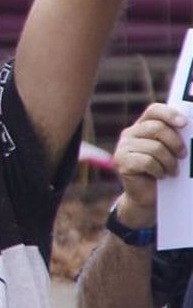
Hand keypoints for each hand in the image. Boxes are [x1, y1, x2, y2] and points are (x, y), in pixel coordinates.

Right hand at [112, 102, 185, 226]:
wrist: (148, 196)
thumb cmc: (164, 171)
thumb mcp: (171, 151)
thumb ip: (175, 138)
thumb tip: (192, 129)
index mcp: (143, 126)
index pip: (154, 110)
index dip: (169, 114)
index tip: (184, 123)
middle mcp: (130, 134)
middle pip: (157, 128)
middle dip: (175, 143)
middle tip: (183, 156)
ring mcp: (123, 147)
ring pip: (154, 147)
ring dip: (169, 162)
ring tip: (172, 171)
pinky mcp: (121, 162)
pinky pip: (147, 161)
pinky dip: (159, 170)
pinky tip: (160, 175)